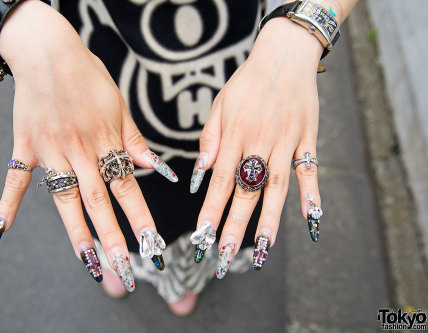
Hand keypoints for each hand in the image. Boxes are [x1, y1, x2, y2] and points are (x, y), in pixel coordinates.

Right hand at [0, 1, 176, 289]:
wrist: (49, 51)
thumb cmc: (88, 77)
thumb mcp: (119, 105)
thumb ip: (134, 141)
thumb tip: (155, 168)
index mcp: (106, 141)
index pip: (128, 188)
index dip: (141, 218)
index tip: (151, 245)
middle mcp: (81, 151)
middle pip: (99, 201)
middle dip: (113, 237)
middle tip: (123, 269)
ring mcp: (52, 150)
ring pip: (64, 198)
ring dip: (76, 231)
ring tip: (87, 262)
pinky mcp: (26, 145)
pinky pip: (16, 178)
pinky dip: (7, 203)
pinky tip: (1, 230)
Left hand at [190, 18, 323, 274]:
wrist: (284, 55)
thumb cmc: (247, 82)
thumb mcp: (220, 104)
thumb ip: (210, 138)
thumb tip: (199, 173)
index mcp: (235, 134)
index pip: (220, 179)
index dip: (211, 208)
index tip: (202, 234)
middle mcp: (259, 141)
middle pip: (247, 189)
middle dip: (235, 224)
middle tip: (225, 253)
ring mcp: (285, 141)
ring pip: (277, 185)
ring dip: (269, 218)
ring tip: (263, 247)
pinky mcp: (307, 137)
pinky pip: (309, 169)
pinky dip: (311, 193)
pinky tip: (310, 218)